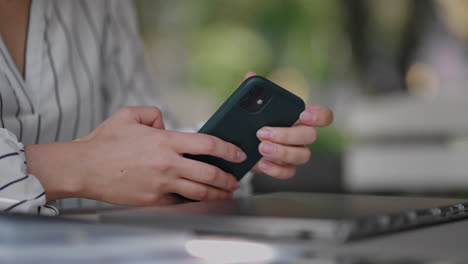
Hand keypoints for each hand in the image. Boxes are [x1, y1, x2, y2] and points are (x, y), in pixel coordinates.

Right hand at [26, 106, 245, 205]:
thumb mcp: (128, 115)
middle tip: (236, 179)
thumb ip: (152, 113)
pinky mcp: (154, 199)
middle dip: (228, 178)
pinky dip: (193, 200)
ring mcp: (162, 183)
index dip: (229, 149)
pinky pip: (180, 201)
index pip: (208, 144)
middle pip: (210, 173)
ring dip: (217, 193)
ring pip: (199, 191)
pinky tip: (201, 199)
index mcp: (165, 141)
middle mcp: (168, 163)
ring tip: (226, 192)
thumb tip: (164, 123)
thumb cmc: (104, 142)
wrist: (83, 167)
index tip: (239, 154)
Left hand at [243, 72, 333, 178]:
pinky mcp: (285, 168)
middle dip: (287, 135)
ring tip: (260, 148)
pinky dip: (275, 170)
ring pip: (302, 156)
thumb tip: (251, 75)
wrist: (238, 145)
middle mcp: (301, 136)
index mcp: (298, 117)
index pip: (323, 116)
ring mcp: (295, 153)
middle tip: (261, 132)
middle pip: (310, 136)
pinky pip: (289, 172)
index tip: (303, 115)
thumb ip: (251, 92)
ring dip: (281, 152)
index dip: (319, 116)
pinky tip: (261, 164)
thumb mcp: (247, 106)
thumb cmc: (250, 121)